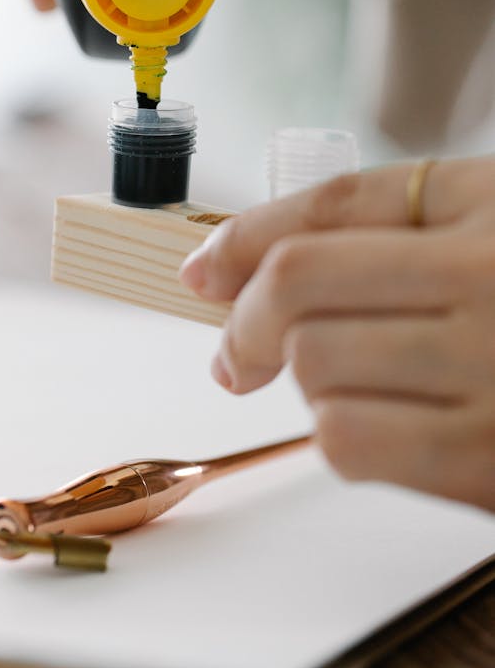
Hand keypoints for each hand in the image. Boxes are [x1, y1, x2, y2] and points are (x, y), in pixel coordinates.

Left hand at [179, 158, 494, 510]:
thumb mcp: (491, 226)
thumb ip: (387, 227)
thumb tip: (236, 264)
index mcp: (494, 205)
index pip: (332, 205)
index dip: (245, 234)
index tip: (203, 267)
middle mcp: (491, 277)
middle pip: (300, 281)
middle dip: (242, 319)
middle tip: (235, 352)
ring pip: (315, 364)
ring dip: (305, 379)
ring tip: (346, 382)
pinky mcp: (492, 462)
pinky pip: (351, 441)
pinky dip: (339, 432)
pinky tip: (375, 423)